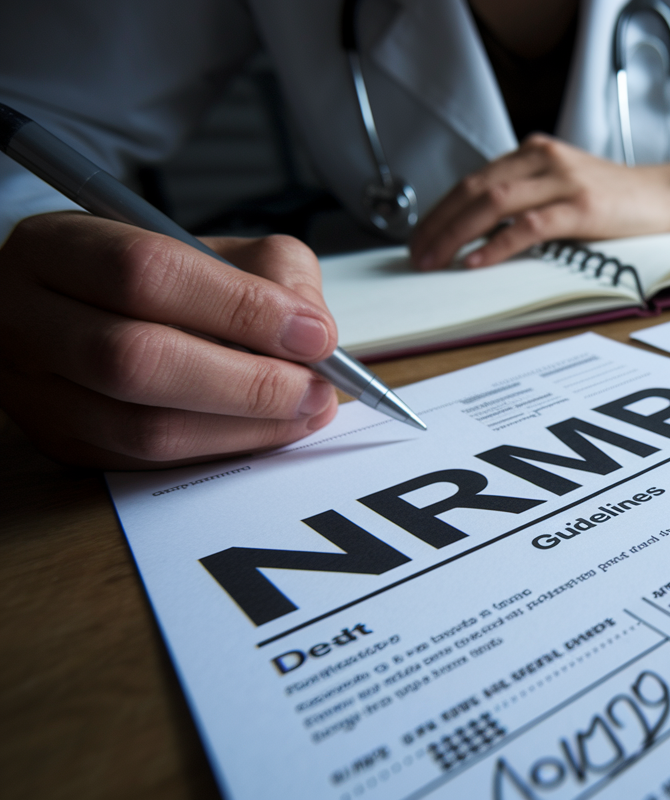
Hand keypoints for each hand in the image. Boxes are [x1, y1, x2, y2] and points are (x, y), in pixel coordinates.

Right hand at [0, 212, 339, 468]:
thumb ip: (271, 273)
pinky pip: (152, 463)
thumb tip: (313, 330)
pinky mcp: (63, 445)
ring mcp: (38, 392)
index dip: (242, 307)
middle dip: (248, 382)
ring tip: (304, 410)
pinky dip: (223, 449)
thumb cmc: (149, 276)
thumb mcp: (209, 247)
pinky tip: (266, 430)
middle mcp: (28, 321)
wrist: (79, 310)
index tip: (312, 333)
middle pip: (138, 360)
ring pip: (144, 427)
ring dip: (244, 426)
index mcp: (56, 249)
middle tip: (314, 386)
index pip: (147, 272)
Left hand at [409, 134, 669, 269]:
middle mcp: (542, 159)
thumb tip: (477, 230)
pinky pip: (529, 226)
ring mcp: (563, 180)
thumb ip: (525, 196)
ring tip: (436, 261)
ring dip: (457, 235)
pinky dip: (497, 245)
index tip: (419, 238)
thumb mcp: (562, 186)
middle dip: (438, 225)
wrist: (667, 194)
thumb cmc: (614, 199)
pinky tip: (476, 261)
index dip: (440, 211)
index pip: (472, 180)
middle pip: (474, 190)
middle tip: (416, 255)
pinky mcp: (582, 206)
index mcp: (533, 152)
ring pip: (493, 204)